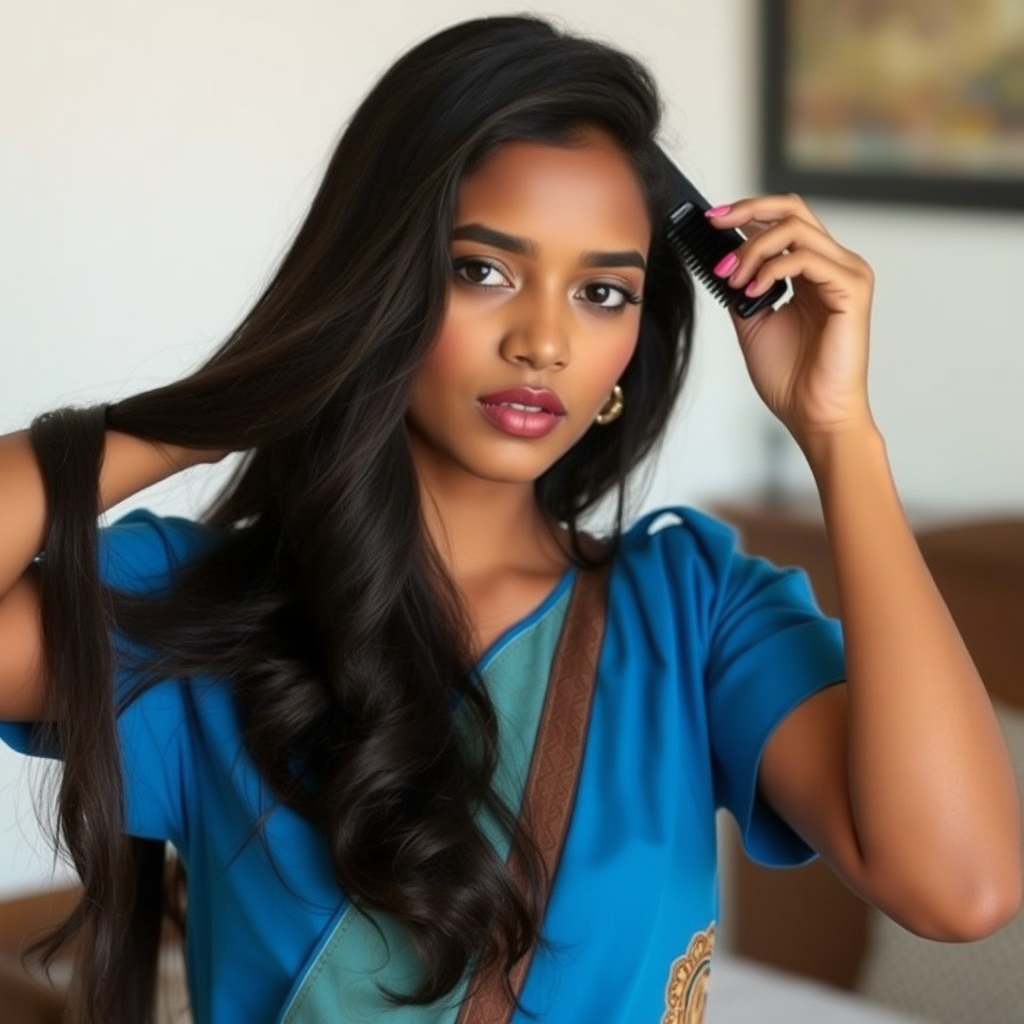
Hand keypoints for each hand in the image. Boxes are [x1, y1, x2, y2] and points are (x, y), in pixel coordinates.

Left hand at [707, 195, 875, 448]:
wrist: (812, 414)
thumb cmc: (791, 377)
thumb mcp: (753, 323)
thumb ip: (743, 288)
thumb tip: (721, 260)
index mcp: (813, 272)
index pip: (784, 221)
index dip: (746, 212)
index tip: (710, 220)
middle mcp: (834, 265)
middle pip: (794, 209)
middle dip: (748, 210)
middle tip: (714, 224)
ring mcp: (846, 274)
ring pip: (796, 229)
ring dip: (753, 249)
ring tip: (733, 278)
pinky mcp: (852, 289)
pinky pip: (807, 258)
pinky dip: (772, 269)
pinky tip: (753, 290)